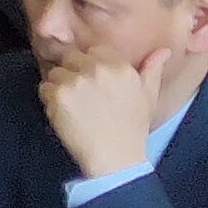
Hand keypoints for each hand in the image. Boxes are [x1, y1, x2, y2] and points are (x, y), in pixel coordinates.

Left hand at [41, 47, 166, 183]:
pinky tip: (64, 113)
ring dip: (59, 85)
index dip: (90, 65)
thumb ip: (153, 70)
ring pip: (55, 72)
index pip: (94, 50)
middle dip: (73, 72)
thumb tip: (163, 51)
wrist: (115, 158)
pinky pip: (44, 87)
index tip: (93, 81)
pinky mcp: (58, 95)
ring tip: (73, 106)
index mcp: (119, 66)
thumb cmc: (132, 128)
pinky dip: (49, 99)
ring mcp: (75, 81)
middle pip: (71, 57)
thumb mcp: (149, 97)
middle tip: (81, 95)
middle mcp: (96, 69)